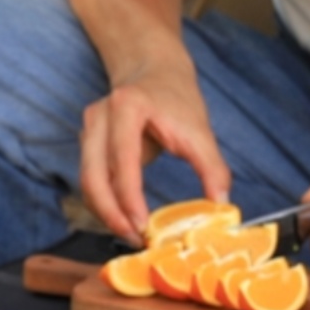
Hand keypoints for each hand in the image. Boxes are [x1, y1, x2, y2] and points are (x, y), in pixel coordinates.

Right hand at [80, 57, 231, 244]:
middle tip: (136, 239)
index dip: (129, 198)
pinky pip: (90, 182)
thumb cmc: (176, 98)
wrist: (153, 70)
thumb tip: (222, 207)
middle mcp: (99, 118)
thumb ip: (213, 169)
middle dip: (112, 215)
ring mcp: (89, 130)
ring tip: (133, 235)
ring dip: (106, 214)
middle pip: (93, 177)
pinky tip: (125, 220)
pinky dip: (104, 205)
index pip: (121, 160)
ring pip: (87, 184)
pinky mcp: (88, 144)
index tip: (144, 227)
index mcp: (127, 108)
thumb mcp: (200, 131)